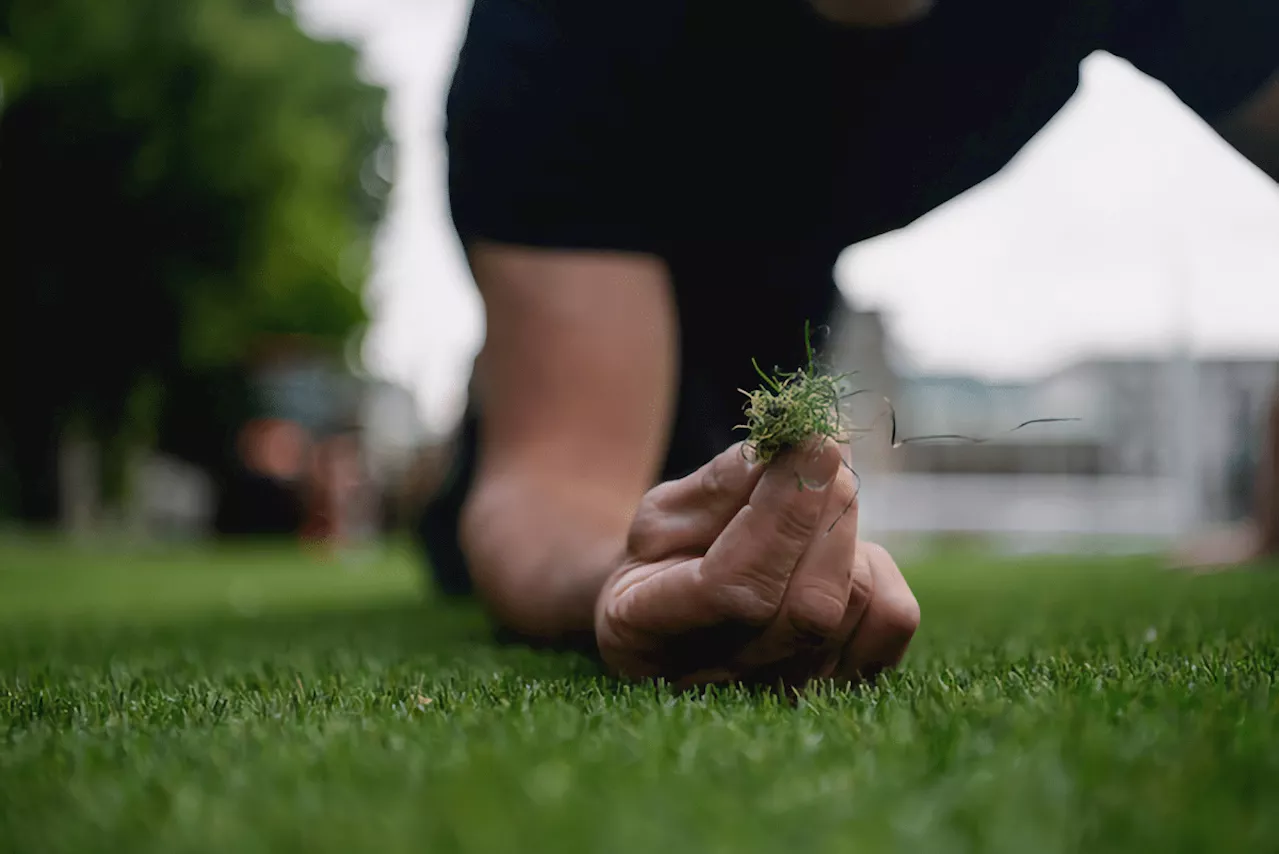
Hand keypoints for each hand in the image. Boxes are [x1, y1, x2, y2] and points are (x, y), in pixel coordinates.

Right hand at [594, 439, 919, 689]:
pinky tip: (838, 546)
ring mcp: (789, 690)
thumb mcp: (663, 514)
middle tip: (819, 451)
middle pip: (810, 606)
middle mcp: (724, 680)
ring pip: (856, 602)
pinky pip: (892, 617)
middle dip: (825, 512)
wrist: (677, 614)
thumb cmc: (663, 559)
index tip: (809, 444)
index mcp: (647, 632)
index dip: (781, 515)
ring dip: (845, 527)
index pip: (735, 587)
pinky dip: (878, 564)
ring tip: (813, 496)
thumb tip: (786, 452)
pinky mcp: (845, 681)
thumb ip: (716, 487)